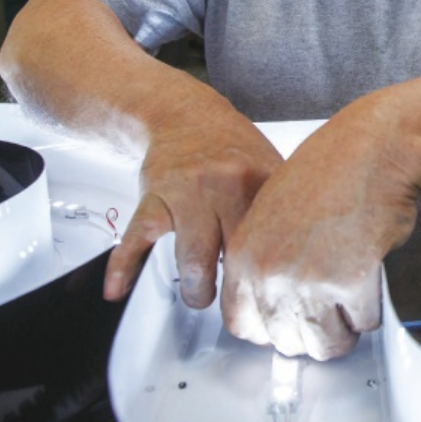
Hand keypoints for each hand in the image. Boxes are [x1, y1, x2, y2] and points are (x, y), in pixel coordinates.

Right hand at [104, 106, 282, 307]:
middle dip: (236, 292)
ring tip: (200, 295)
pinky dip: (124, 268)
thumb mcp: (271, 167)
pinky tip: (117, 290)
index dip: (275, 277)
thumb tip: (302, 260)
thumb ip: (286, 208)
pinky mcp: (153, 197)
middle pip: (236, 255)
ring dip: (195, 290)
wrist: (186, 115)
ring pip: (192, 258)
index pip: (275, 240)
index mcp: (263, 181)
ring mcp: (188, 192)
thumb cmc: (233, 150)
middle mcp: (227, 185)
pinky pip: (137, 238)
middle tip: (238, 306)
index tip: (275, 300)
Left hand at [221, 96, 418, 359]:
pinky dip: (371, 310)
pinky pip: (364, 322)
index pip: (242, 324)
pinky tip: (369, 283)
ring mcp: (310, 281)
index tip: (287, 325)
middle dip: (310, 334)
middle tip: (327, 315)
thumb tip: (272, 300)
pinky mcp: (352, 283)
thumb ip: (263, 257)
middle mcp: (271, 273)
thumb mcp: (272, 209)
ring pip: (325, 343)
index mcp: (245, 254)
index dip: (271, 329)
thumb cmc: (331, 170)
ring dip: (342, 331)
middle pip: (285, 341)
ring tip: (349, 307)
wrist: (372, 149)